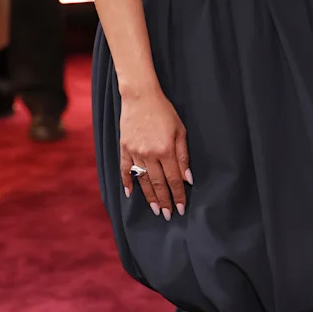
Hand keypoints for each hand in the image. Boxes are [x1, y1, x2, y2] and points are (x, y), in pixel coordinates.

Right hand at [119, 88, 191, 218]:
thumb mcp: (180, 131)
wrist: (140, 96)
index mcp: (166, 150)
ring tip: (155, 210)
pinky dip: (126, 182)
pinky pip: (124, 169)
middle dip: (164, 201)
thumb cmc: (164, 111)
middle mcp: (150, 154)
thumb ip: (183, 156)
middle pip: (158, 184)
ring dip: (149, 197)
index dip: (178, 195)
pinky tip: (129, 194)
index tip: (181, 208)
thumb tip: (188, 178)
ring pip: (142, 180)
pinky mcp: (124, 148)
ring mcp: (135, 152)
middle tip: (168, 215)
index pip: (174, 179)